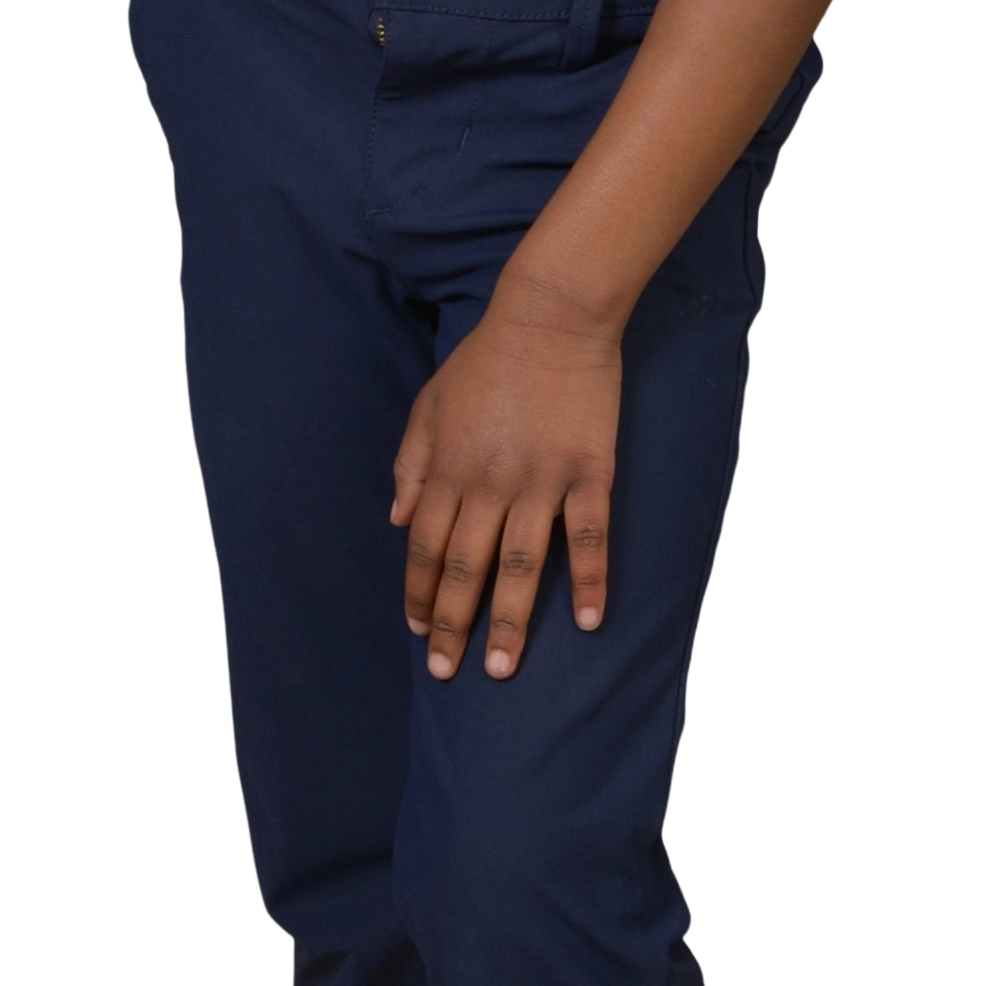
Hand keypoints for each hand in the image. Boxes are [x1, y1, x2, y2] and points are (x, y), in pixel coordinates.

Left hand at [391, 296, 619, 680]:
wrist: (552, 314)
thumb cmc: (488, 357)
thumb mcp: (431, 401)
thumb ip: (411, 461)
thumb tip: (396, 519)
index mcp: (448, 466)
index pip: (423, 545)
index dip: (416, 592)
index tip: (414, 630)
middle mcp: (489, 482)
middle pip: (464, 566)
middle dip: (450, 624)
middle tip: (446, 671)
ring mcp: (541, 479)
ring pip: (519, 565)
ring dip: (509, 621)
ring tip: (502, 668)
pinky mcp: (588, 472)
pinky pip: (588, 536)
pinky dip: (588, 581)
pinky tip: (586, 621)